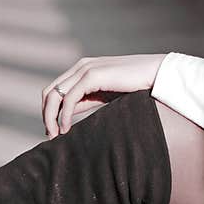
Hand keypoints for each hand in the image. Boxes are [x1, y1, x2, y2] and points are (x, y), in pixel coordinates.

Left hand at [41, 54, 165, 137]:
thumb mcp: (105, 94)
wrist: (157, 74)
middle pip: (49, 92)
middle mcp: (81, 66)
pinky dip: (63, 116)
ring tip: (56, 135)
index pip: (55, 90)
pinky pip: (69, 99)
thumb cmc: (136, 85)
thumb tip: (66, 116)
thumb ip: (86, 100)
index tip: (53, 131)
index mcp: (83, 69)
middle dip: (46, 115)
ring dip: (50, 118)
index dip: (49, 111)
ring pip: (55, 95)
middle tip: (50, 136)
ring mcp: (85, 69)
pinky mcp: (92, 75)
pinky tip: (66, 129)